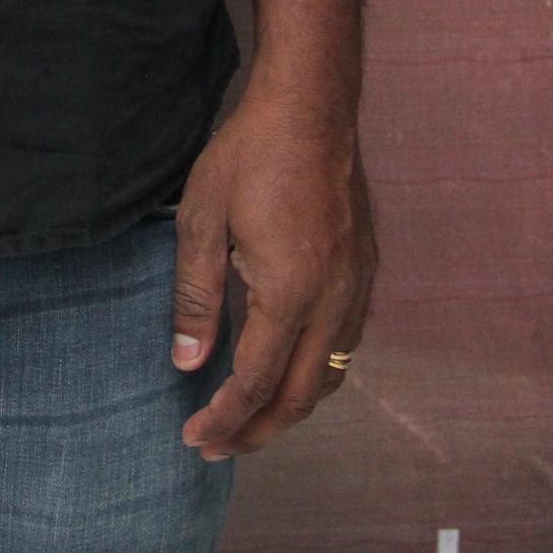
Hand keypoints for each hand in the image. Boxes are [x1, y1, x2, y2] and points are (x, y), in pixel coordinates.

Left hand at [169, 82, 375, 461]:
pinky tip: (287, 365)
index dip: (223, 419)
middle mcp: (333, 303)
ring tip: (248, 416)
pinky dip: (314, 373)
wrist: (310, 106)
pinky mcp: (366, 271)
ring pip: (328, 376)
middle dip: (257, 431)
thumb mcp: (201, 220)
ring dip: (288, 407)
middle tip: (218, 446)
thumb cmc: (249, 155)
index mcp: (289, 295)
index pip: (254, 384)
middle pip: (299, 397)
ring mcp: (356, 288)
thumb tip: (186, 362)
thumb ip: (194, 297)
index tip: (194, 438)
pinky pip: (344, 345)